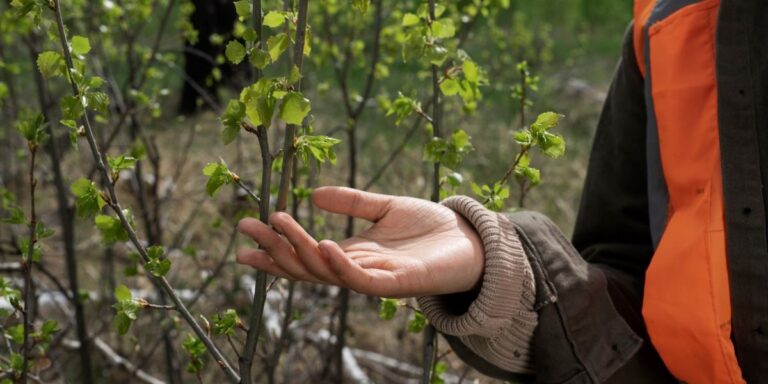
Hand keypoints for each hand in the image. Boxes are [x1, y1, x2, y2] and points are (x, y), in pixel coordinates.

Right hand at [236, 187, 484, 297]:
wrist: (471, 240)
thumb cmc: (431, 227)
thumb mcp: (386, 206)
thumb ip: (353, 202)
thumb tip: (314, 194)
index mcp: (352, 253)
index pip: (304, 253)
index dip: (275, 244)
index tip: (245, 228)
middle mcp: (357, 269)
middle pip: (305, 265)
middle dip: (274, 248)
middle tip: (246, 227)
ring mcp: (375, 279)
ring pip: (326, 272)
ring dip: (299, 251)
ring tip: (278, 224)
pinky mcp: (396, 284)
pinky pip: (361, 280)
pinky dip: (340, 265)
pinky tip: (323, 244)